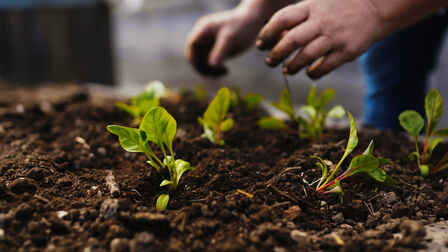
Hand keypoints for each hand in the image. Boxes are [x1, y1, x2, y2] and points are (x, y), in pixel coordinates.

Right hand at [186, 7, 263, 76]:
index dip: (195, 59)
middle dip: (202, 66)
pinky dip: (214, 68)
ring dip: (208, 69)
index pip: (192, 46)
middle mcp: (203, 35)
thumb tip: (211, 65)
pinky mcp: (215, 48)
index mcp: (204, 29)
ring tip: (224, 72)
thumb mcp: (231, 39)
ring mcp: (208, 42)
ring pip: (201, 60)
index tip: (205, 70)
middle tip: (215, 76)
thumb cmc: (242, 27)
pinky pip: (209, 61)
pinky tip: (226, 70)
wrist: (254, 22)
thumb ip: (220, 51)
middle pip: (194, 54)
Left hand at [257, 0, 381, 78]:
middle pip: (292, 40)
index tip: (261, 44)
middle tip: (269, 61)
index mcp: (311, 7)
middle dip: (276, 54)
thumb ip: (297, 17)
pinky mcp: (346, 52)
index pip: (282, 19)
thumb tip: (273, 35)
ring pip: (307, 56)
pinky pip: (325, 67)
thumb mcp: (316, 4)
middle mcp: (322, 22)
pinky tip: (308, 72)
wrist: (374, 8)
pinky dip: (313, 72)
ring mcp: (334, 37)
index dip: (267, 33)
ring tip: (287, 69)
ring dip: (292, 66)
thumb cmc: (337, 8)